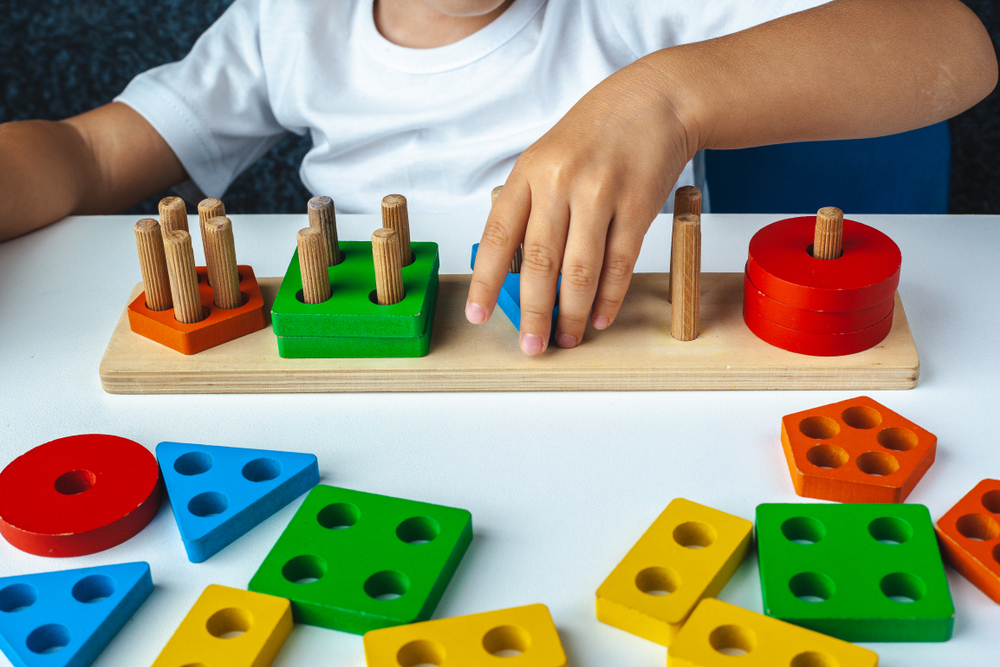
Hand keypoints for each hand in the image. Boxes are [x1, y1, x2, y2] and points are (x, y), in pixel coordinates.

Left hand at [465, 58, 694, 353]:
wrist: (654, 101)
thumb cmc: (594, 134)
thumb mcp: (546, 159)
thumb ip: (529, 208)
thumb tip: (513, 273)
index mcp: (528, 172)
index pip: (497, 235)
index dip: (484, 281)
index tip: (477, 315)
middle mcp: (559, 182)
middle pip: (539, 262)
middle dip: (533, 312)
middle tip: (532, 345)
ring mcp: (600, 194)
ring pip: (580, 270)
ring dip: (572, 312)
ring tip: (567, 338)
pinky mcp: (638, 206)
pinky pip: (619, 264)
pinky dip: (608, 297)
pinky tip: (599, 317)